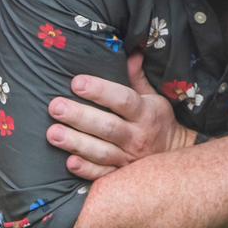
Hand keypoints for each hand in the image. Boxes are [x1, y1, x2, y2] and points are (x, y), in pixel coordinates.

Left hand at [47, 54, 195, 179]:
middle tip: (55, 107)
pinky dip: (86, 170)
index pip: (122, 100)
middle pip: (107, 126)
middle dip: (79, 117)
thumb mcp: (153, 96)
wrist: (175, 155)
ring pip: (101, 152)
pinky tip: (69, 162)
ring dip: (76, 143)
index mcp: (146, 112)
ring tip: (52, 134)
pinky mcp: (122, 175)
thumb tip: (132, 52)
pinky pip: (103, 175)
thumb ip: (137, 77)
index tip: (76, 82)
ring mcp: (129, 159)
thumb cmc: (157, 120)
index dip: (100, 91)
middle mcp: (137, 136)